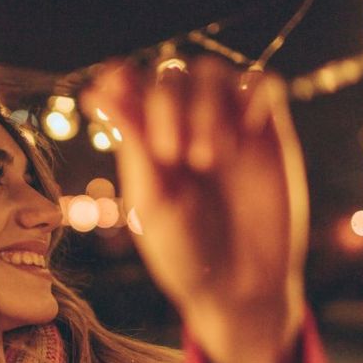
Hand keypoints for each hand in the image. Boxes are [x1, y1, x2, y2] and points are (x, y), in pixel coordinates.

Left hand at [81, 58, 308, 362]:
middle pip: (172, 73)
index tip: (117, 83)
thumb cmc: (185, 254)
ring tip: (209, 158)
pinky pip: (265, 84)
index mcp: (145, 142)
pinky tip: (246, 136)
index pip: (131, 86)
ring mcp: (227, 127)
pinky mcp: (267, 133)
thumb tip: (95, 92)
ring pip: (215, 72)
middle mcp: (184, 127)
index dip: (123, 78)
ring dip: (208, 104)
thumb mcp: (153, 200)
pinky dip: (253, 96)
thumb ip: (133, 142)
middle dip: (168, 104)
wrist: (240, 290)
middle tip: (173, 154)